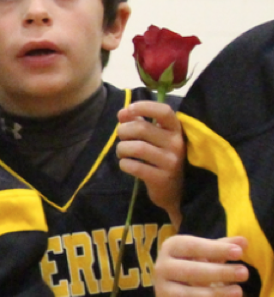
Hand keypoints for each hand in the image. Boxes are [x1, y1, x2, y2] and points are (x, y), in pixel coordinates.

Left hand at [116, 99, 184, 224]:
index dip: (144, 106)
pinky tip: (126, 164)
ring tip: (122, 152)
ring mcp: (170, 161)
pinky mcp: (162, 178)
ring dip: (121, 148)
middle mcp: (176, 143)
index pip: (164, 111)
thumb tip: (122, 112)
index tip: (128, 109)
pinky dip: (124, 164)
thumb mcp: (153, 138)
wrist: (173, 190)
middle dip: (123, 131)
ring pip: (136, 148)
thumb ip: (138, 123)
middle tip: (121, 137)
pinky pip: (135, 166)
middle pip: (142, 129)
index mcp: (176, 129)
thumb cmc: (160, 158)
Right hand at [154, 235, 248, 296]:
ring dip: (214, 295)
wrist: (178, 286)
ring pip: (186, 296)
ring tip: (238, 293)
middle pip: (189, 272)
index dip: (215, 249)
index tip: (239, 253)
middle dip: (218, 273)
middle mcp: (162, 268)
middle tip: (244, 273)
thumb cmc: (197, 262)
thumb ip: (225, 246)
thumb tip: (243, 242)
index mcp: (171, 248)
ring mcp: (162, 291)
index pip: (191, 247)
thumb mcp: (209, 251)